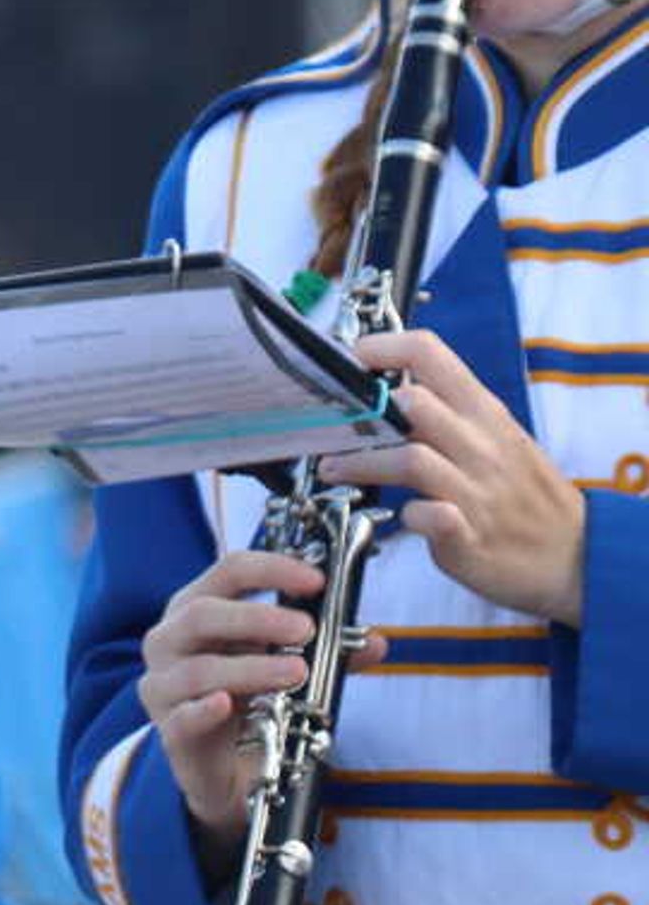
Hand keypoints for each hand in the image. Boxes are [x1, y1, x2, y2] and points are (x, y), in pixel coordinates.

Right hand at [138, 549, 353, 835]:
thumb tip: (375, 642)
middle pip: (202, 614)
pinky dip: (205, 710)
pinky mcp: (171, 732)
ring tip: (296, 673)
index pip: (228, 573)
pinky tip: (227, 705)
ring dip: (252, 668)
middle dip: (257, 618)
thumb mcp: (289, 665)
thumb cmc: (252, 701)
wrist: (227, 768)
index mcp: (199, 610)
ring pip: (200, 669)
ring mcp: (165, 686)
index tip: (314, 580)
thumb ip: (329, 653)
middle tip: (306, 629)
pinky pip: (183, 718)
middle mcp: (172, 641)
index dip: (271, 569)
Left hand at [323, 329, 588, 625]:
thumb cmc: (524, 493)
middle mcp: (481, 445)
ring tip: (332, 469)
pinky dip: (411, 516)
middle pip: (412, 401)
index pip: (428, 353)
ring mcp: (477, 491)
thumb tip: (386, 385)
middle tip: (326, 422)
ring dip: (361, 463)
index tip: (343, 360)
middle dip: (360, 409)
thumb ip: (447, 411)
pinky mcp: (471, 537)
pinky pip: (432, 516)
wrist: (578, 556)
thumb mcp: (497, 436)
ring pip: (411, 458)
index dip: (377, 348)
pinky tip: (401, 517)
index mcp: (484, 412)